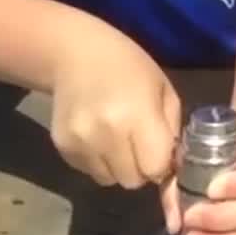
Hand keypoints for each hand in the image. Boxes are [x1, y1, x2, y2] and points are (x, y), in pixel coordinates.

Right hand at [48, 21, 181, 191]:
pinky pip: (90, 172)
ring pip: (110, 180)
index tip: (162, 153)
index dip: (163, 166)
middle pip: (132, 180)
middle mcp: (106, 133)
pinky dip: (99, 162)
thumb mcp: (164, 90)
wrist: (75, 54)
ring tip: (118, 139)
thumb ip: (172, 131)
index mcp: (137, 115)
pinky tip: (99, 136)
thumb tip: (173, 169)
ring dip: (119, 167)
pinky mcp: (62, 147)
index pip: (155, 168)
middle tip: (140, 146)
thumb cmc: (129, 67)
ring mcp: (80, 142)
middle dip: (142, 169)